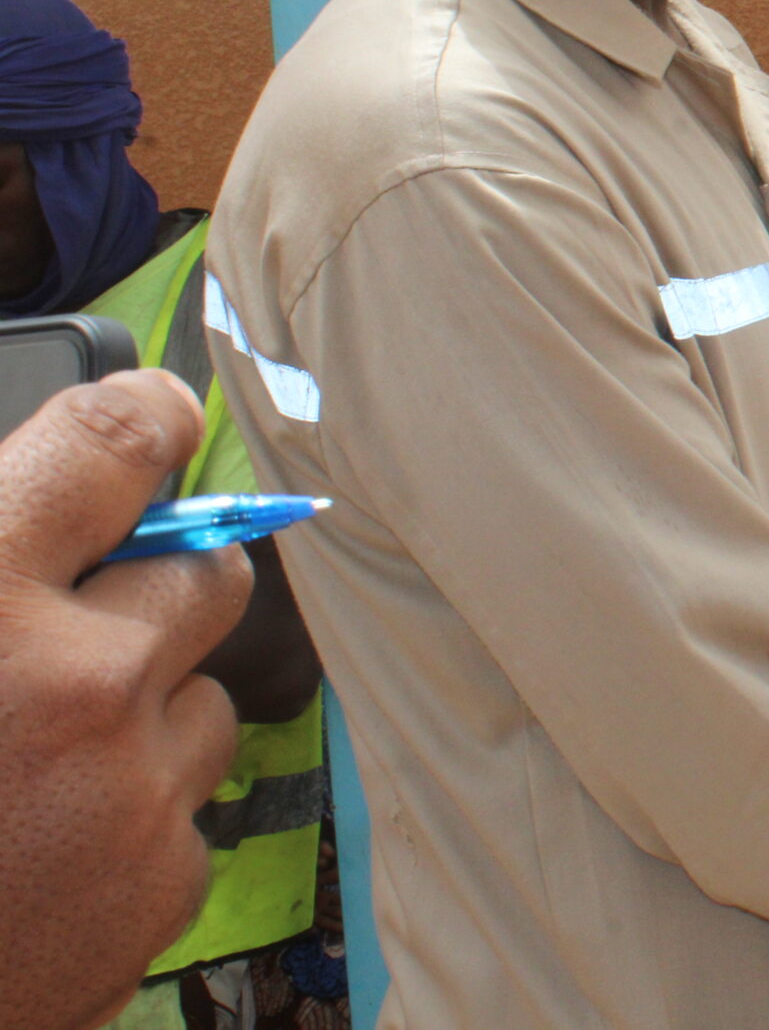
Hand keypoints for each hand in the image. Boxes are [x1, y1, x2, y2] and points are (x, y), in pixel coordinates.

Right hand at [0, 372, 248, 1029]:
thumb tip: (65, 472)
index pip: (114, 442)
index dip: (142, 417)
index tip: (154, 418)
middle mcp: (74, 685)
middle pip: (206, 571)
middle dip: (158, 587)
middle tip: (86, 624)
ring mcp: (131, 792)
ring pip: (201, 701)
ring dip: (140, 718)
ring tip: (30, 768)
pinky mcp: (165, 884)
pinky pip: (184, 809)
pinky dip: (127, 820)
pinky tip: (38, 853)